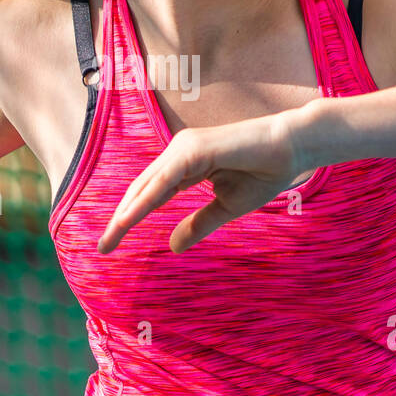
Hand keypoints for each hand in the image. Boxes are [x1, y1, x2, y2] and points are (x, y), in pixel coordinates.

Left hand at [97, 111, 310, 254]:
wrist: (293, 149)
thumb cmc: (264, 172)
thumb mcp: (226, 207)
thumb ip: (199, 224)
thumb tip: (172, 247)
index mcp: (184, 165)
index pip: (150, 194)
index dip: (129, 218)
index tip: (111, 244)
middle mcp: (179, 152)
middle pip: (141, 189)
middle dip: (120, 219)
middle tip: (102, 248)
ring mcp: (185, 147)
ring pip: (148, 185)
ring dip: (127, 212)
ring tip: (110, 238)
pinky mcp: (195, 149)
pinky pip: (165, 180)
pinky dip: (147, 200)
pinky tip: (131, 219)